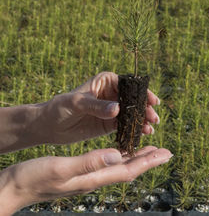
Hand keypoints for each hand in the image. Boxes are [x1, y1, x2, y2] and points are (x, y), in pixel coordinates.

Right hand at [0, 146, 172, 213]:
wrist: (15, 187)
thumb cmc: (33, 178)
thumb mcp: (61, 168)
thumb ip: (89, 162)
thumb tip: (118, 155)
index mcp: (93, 178)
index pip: (129, 170)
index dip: (148, 161)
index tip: (166, 153)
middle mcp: (94, 179)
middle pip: (129, 169)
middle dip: (149, 160)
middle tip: (166, 152)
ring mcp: (87, 177)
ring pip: (120, 167)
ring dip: (137, 158)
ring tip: (150, 150)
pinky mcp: (80, 173)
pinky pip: (108, 164)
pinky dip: (120, 157)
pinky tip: (121, 152)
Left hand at [36, 72, 159, 144]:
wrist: (48, 127)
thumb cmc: (59, 108)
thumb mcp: (76, 103)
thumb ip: (96, 106)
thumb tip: (117, 108)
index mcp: (106, 82)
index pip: (128, 85)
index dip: (142, 93)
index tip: (152, 101)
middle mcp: (112, 94)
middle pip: (134, 100)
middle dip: (145, 108)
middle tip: (154, 118)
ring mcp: (113, 110)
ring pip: (133, 113)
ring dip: (143, 120)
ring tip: (150, 129)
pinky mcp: (110, 124)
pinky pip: (126, 126)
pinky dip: (135, 129)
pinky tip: (143, 134)